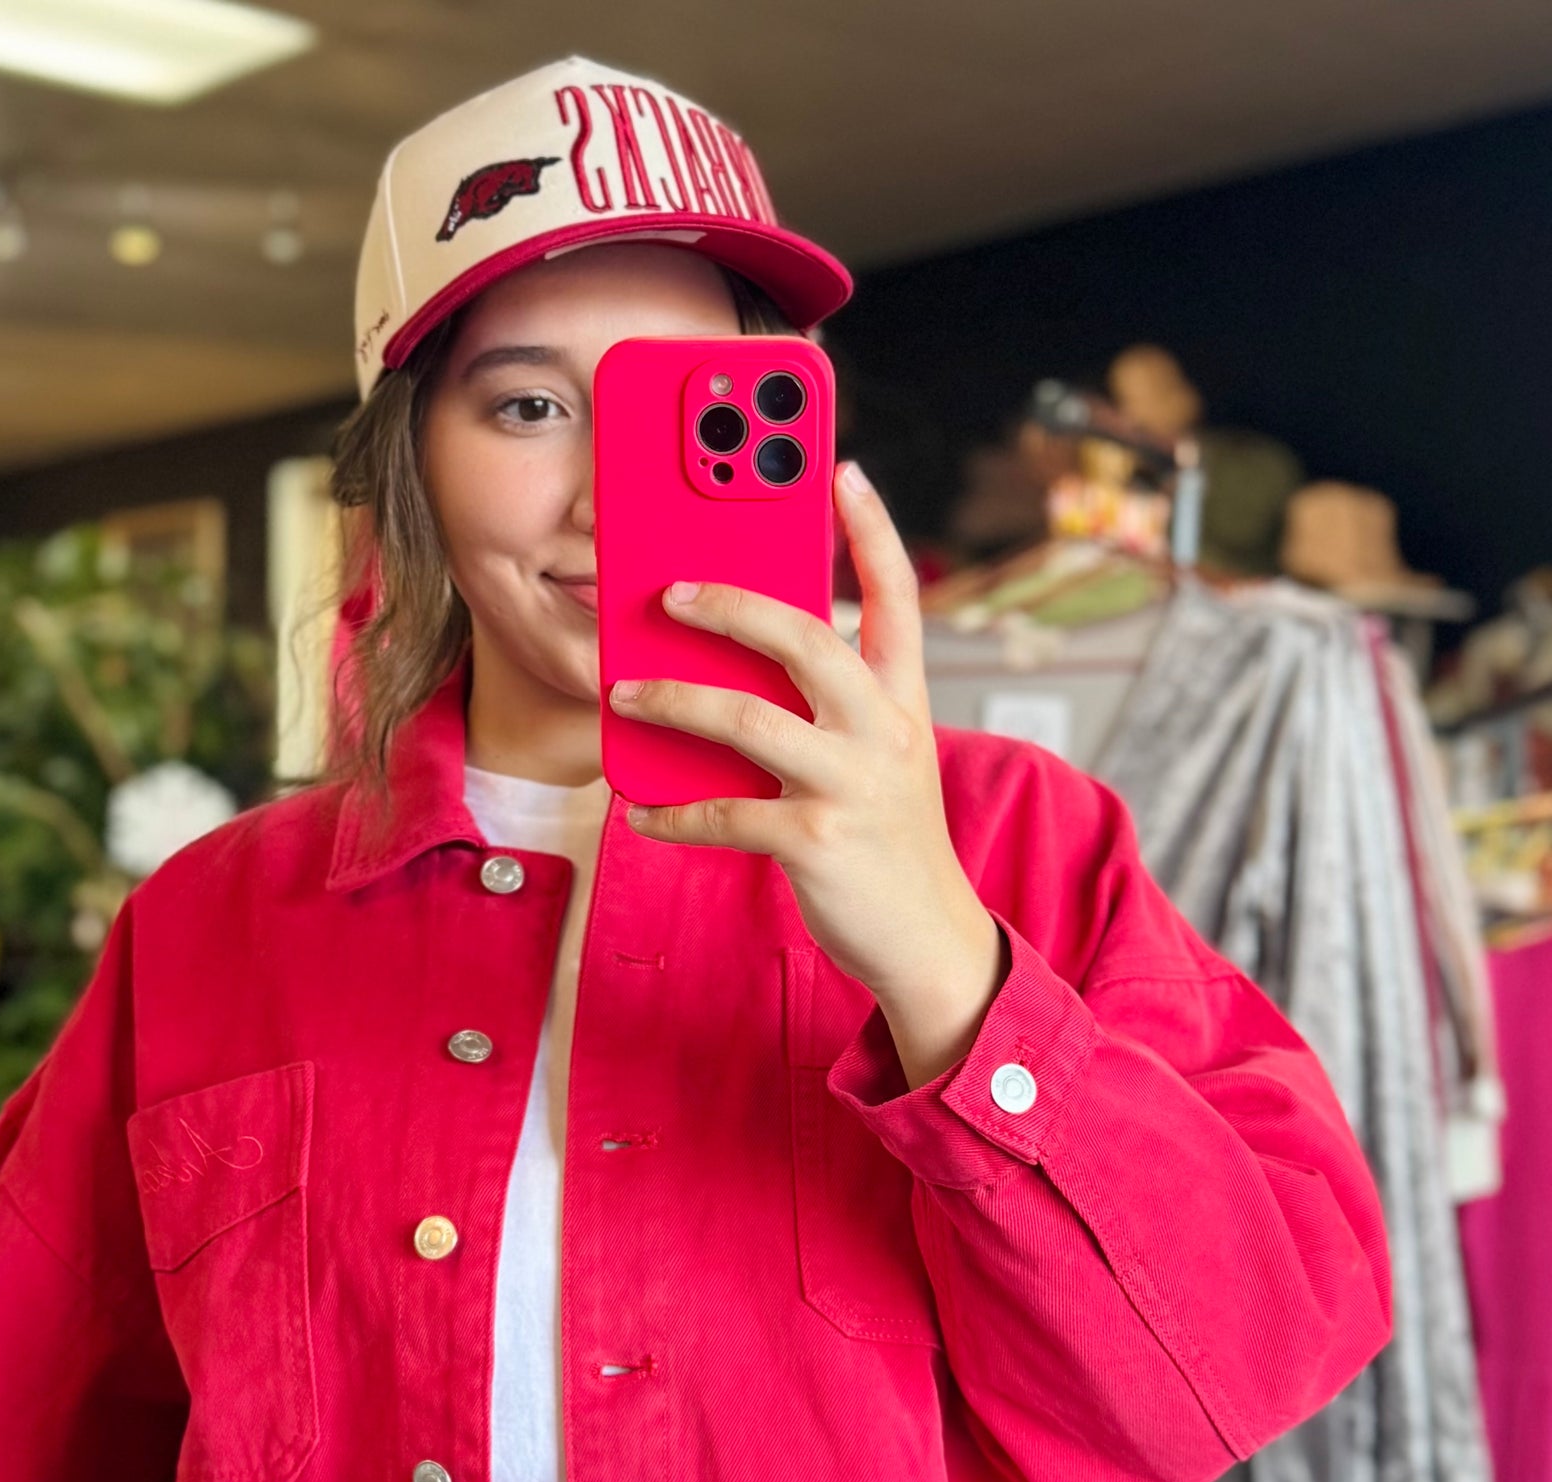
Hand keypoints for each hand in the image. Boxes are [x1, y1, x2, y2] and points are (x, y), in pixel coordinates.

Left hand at [610, 460, 1005, 1085]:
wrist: (928, 942)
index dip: (870, 530)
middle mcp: (883, 732)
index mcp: (903, 703)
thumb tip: (737, 676)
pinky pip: (722, 813)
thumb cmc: (888, 846)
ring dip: (673, 699)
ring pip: (747, 719)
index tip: (841, 468)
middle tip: (671, 590)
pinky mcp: (813, 841)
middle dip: (731, 604)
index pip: (897, 598)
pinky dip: (672, 813)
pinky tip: (641, 812)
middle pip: (805, 639)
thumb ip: (830, 715)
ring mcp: (849, 785)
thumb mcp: (880, 764)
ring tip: (623, 691)